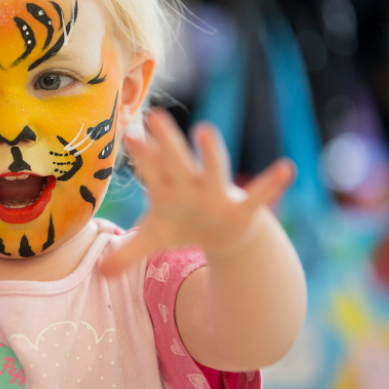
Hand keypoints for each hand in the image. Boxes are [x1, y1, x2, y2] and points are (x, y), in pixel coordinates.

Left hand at [101, 109, 294, 275]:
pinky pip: (259, 196)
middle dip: (167, 141)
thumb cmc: (182, 225)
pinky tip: (287, 168)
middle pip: (176, 161)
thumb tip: (100, 273)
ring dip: (211, 152)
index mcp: (166, 189)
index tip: (129, 135)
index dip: (141, 155)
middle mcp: (190, 185)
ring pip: (214, 170)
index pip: (150, 170)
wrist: (220, 232)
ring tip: (205, 130)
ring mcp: (217, 194)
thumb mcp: (154, 239)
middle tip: (154, 116)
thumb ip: (128, 252)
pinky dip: (273, 184)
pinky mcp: (242, 209)